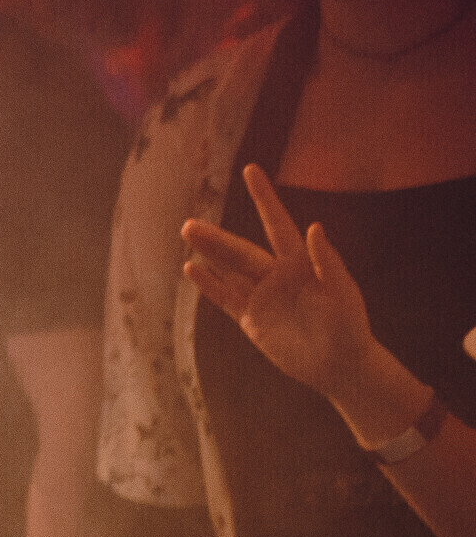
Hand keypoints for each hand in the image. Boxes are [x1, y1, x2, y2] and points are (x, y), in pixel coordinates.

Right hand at [180, 165, 380, 406]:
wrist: (340, 366)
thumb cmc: (349, 328)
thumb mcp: (343, 294)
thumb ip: (328, 261)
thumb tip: (315, 226)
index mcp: (300, 264)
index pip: (277, 224)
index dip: (264, 198)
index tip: (251, 170)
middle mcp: (277, 275)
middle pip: (241, 252)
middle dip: (216, 239)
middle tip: (189, 225)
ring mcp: (262, 297)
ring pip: (229, 270)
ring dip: (209, 253)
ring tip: (187, 233)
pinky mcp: (252, 320)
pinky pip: (226, 299)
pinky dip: (209, 285)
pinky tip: (192, 269)